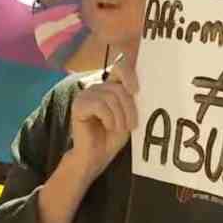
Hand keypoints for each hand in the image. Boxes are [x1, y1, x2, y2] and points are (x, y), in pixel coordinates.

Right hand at [69, 56, 138, 179]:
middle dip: (129, 108)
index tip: (135, 90)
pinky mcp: (78, 105)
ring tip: (119, 128)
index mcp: (110, 86)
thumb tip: (143, 85)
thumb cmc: (113, 137)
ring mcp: (86, 94)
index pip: (119, 66)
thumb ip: (132, 98)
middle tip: (131, 125)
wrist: (96, 156)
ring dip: (120, 117)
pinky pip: (100, 105)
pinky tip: (107, 126)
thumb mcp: (128, 115)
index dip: (129, 74)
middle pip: (119, 87)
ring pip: (111, 97)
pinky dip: (109, 118)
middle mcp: (97, 86)